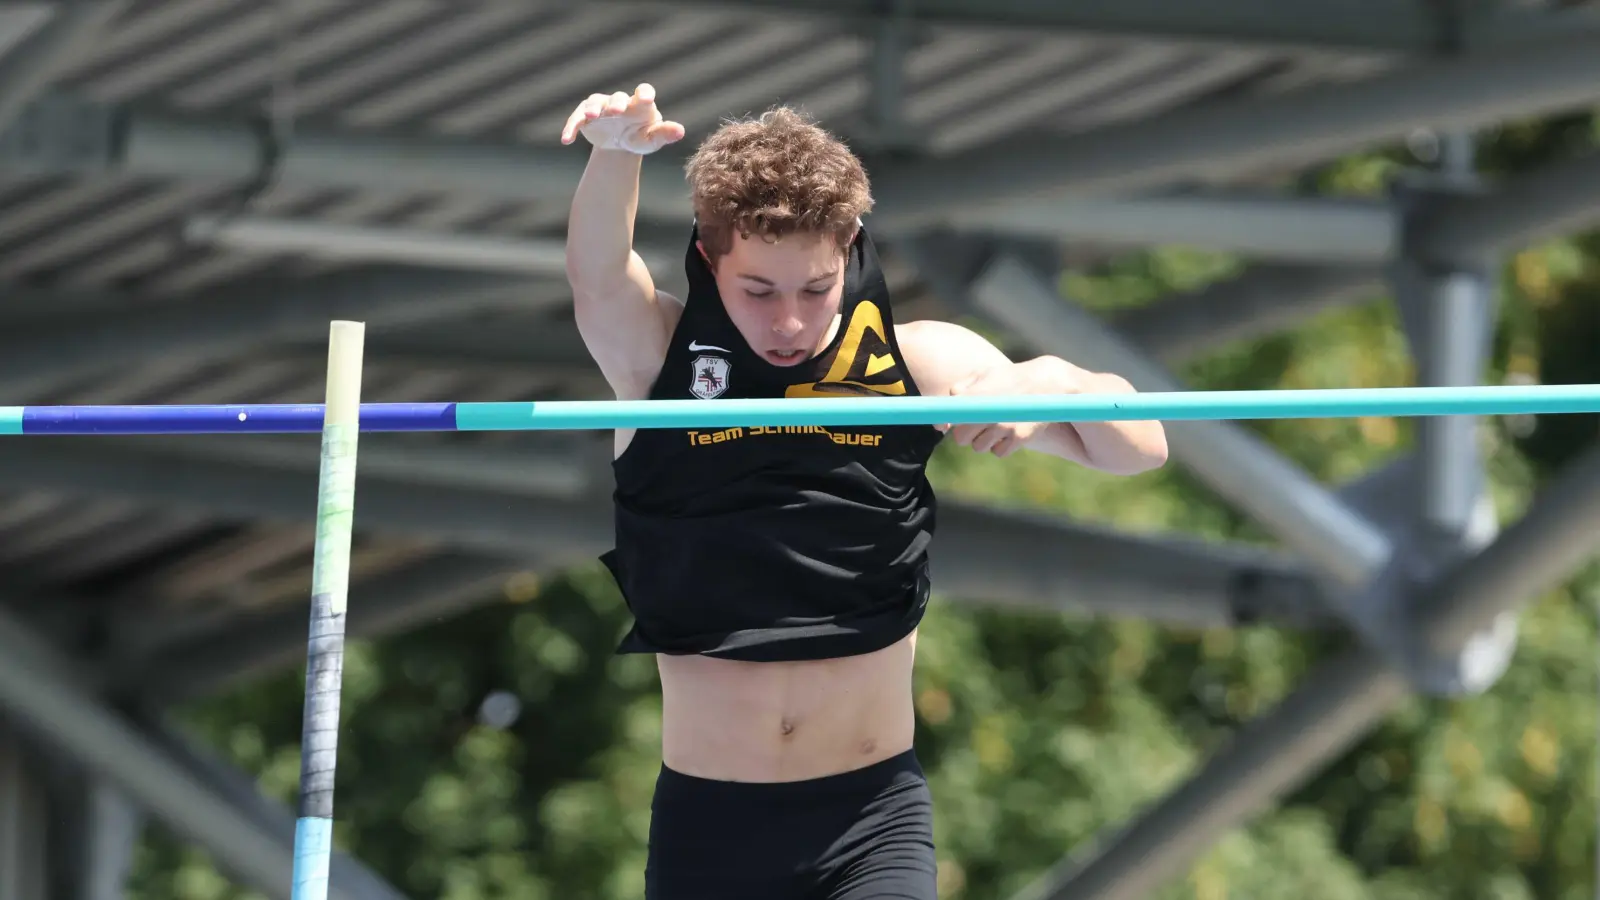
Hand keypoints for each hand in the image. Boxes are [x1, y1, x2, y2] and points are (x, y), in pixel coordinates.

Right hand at [560, 83, 684, 154]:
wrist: (620, 144)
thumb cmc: (640, 137)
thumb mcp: (652, 139)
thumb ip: (664, 133)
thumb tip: (680, 131)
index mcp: (639, 104)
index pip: (643, 92)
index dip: (644, 93)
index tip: (646, 98)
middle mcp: (619, 101)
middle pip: (617, 98)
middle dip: (615, 103)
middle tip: (615, 111)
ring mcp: (601, 107)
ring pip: (594, 103)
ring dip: (592, 108)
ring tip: (590, 116)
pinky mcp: (584, 116)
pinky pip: (576, 119)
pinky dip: (570, 127)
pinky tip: (566, 140)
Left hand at [936, 365, 1064, 457]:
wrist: (1048, 383)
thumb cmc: (1009, 378)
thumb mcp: (983, 374)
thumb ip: (958, 391)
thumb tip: (941, 424)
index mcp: (976, 394)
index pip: (949, 417)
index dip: (947, 423)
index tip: (948, 424)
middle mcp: (988, 412)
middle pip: (961, 438)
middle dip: (965, 432)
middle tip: (977, 422)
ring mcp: (1004, 426)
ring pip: (978, 447)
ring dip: (983, 440)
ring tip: (995, 424)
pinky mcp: (1020, 438)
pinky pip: (998, 452)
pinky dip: (1000, 446)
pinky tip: (1008, 432)